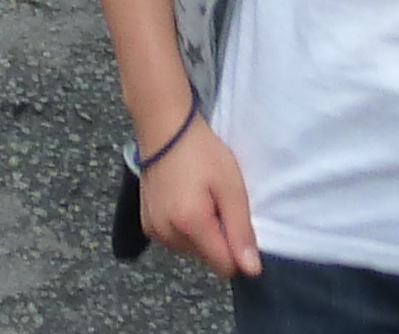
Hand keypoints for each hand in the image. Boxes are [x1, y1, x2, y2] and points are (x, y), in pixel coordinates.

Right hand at [137, 116, 260, 279]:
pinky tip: (184, 200)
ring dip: (202, 233)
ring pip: (192, 250)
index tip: (234, 218)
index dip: (237, 248)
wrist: (164, 127)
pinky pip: (176, 240)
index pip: (225, 266)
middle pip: (208, 258)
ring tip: (200, 197)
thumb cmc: (201, 151)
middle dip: (218, 237)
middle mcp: (167, 234)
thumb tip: (252, 271)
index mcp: (190, 224)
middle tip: (216, 200)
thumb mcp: (231, 187)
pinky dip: (185, 227)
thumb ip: (241, 231)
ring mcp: (154, 230)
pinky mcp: (147, 224)